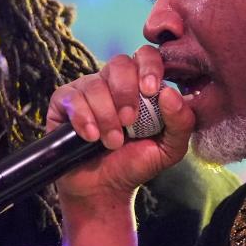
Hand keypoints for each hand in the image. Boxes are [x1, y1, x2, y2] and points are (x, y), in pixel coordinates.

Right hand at [48, 45, 194, 204]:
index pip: (146, 56)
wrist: (104, 189)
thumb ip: (181, 122)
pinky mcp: (64, 102)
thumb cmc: (136, 164)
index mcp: (141, 85)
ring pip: (95, 84)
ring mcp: (87, 89)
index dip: (149, 67)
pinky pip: (73, 98)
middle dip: (125, 93)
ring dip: (106, 116)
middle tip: (129, 122)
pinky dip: (84, 120)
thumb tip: (170, 93)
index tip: (150, 91)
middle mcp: (113, 81)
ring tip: (111, 142)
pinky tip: (91, 137)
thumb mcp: (169, 148)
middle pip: (119, 63)